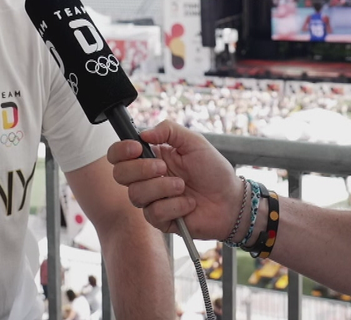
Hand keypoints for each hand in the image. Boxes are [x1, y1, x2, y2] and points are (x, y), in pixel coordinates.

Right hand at [107, 120, 241, 239]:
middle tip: (163, 167)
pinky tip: (188, 203)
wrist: (231, 200)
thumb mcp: (194, 142)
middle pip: (120, 174)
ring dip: (162, 188)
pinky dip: (175, 206)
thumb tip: (143, 132)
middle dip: (141, 169)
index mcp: (151, 157)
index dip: (121, 151)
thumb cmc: (214, 170)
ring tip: (183, 186)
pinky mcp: (160, 219)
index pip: (119, 154)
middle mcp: (147, 178)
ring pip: (135, 194)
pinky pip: (153, 213)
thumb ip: (169, 130)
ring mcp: (152, 200)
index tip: (138, 148)